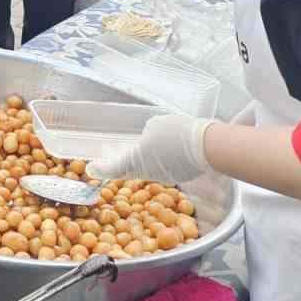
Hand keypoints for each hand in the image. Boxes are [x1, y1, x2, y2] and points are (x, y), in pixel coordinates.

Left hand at [88, 115, 215, 184]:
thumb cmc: (178, 133)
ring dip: (145, 158)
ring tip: (146, 144)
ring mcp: (167, 176)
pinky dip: (164, 158)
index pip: (114, 169)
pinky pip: (168, 166)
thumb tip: (150, 134)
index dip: (101, 169)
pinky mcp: (182, 174)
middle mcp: (150, 173)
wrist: (209, 146)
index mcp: (137, 162)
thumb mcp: (155, 124)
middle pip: (131, 168)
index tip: (91, 168)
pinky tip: (170, 147)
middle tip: (112, 153)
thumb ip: (147, 131)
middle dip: (121, 161)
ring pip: (150, 167)